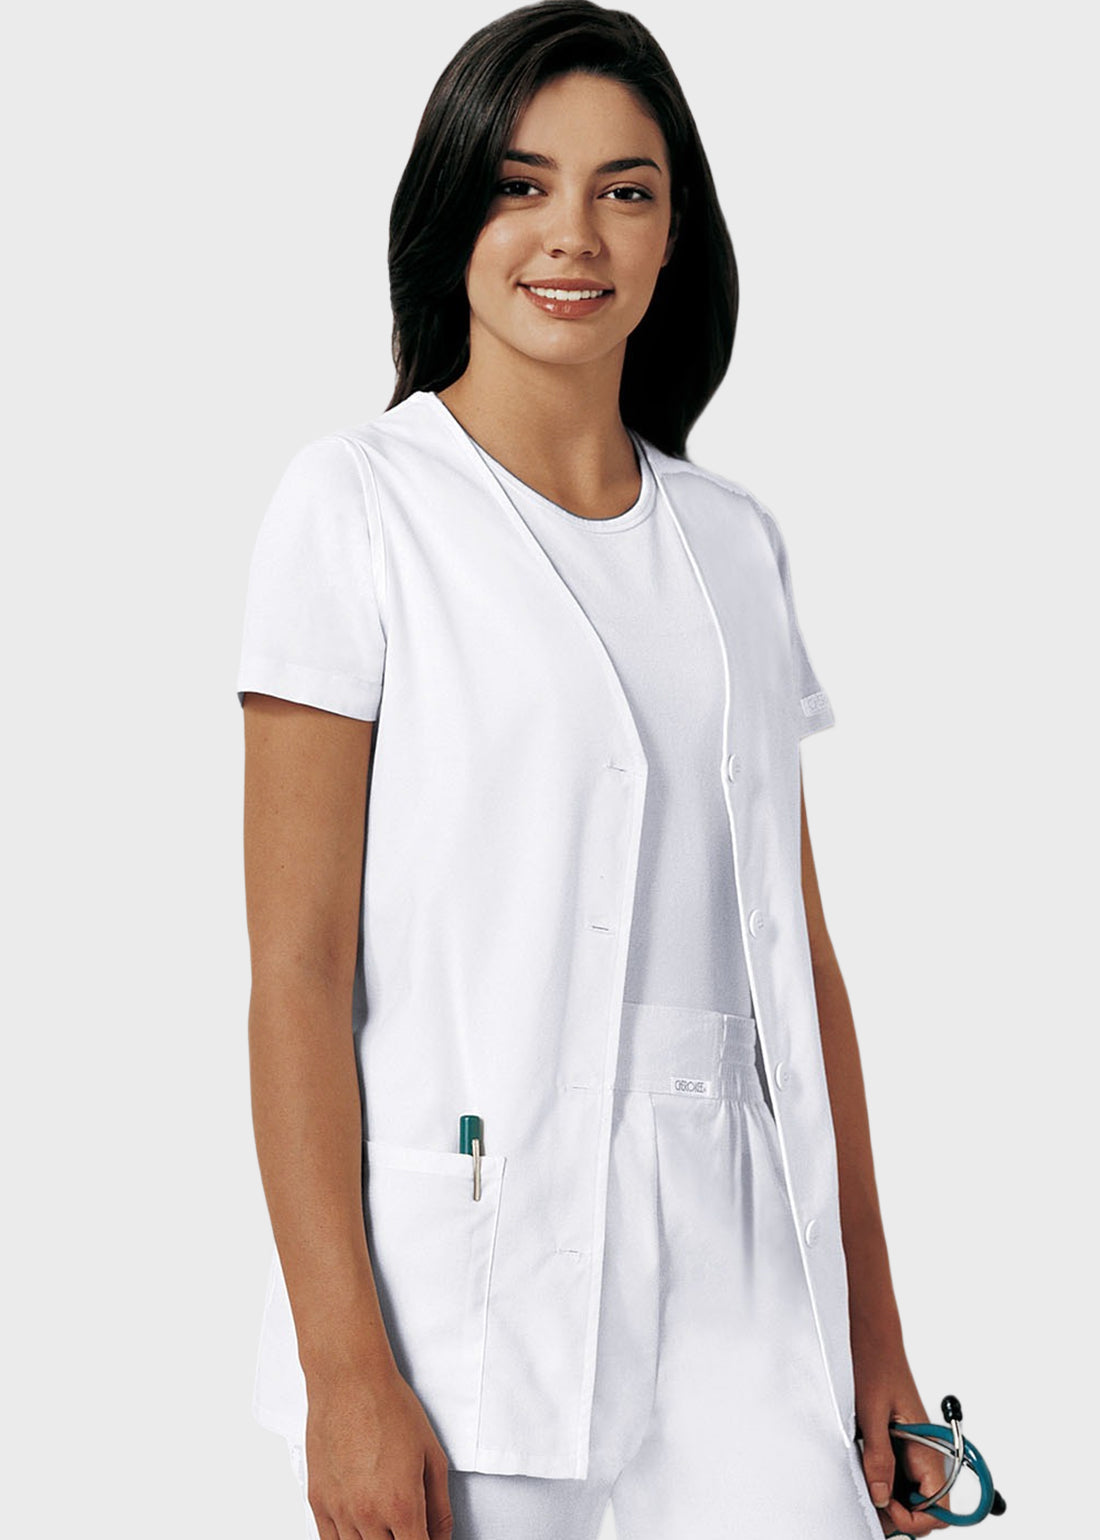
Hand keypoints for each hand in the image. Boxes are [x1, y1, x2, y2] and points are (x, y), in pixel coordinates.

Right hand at [302, 1359, 454, 1538]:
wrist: (350, 1381)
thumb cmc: (389, 1407)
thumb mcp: (432, 1455)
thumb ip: (439, 1507)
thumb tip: (442, 1537)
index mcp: (402, 1504)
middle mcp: (368, 1513)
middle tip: (407, 1528)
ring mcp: (339, 1510)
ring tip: (385, 1525)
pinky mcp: (318, 1501)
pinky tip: (359, 1531)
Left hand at [852, 1334, 950, 1535]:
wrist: (873, 1337)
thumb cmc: (874, 1364)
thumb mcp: (869, 1411)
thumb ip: (878, 1456)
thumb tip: (880, 1497)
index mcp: (928, 1448)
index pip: (936, 1511)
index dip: (910, 1519)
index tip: (882, 1506)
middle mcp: (928, 1452)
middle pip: (925, 1508)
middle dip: (898, 1514)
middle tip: (868, 1500)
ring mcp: (917, 1448)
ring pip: (912, 1494)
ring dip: (890, 1497)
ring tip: (864, 1480)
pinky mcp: (905, 1442)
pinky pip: (901, 1475)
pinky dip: (885, 1480)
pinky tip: (866, 1468)